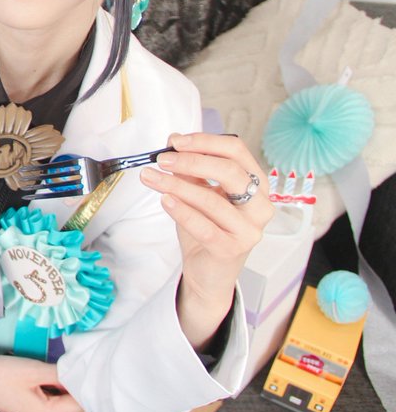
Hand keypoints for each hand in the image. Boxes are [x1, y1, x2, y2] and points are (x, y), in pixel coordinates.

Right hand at [0, 355, 84, 411]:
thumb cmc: (1, 375)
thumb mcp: (34, 370)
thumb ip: (61, 374)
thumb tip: (81, 373)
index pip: (81, 404)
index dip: (89, 386)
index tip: (94, 368)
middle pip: (76, 407)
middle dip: (82, 388)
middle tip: (87, 365)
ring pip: (66, 403)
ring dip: (71, 387)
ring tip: (74, 366)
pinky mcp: (32, 408)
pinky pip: (55, 400)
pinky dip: (60, 388)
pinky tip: (59, 373)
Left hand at [139, 132, 274, 348]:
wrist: (208, 271)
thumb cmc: (207, 227)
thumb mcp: (198, 192)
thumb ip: (190, 168)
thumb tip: (173, 140)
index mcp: (256, 184)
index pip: (236, 151)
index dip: (205, 142)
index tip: (176, 141)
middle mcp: (260, 206)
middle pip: (230, 172)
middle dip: (192, 161)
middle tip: (163, 159)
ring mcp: (249, 230)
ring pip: (212, 200)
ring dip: (176, 184)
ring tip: (151, 177)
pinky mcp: (232, 250)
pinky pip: (204, 227)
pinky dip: (182, 211)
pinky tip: (165, 200)